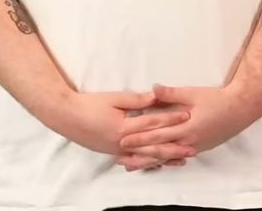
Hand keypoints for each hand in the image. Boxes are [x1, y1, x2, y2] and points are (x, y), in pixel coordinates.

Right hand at [62, 91, 197, 169]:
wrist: (68, 118)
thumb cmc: (89, 105)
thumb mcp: (113, 98)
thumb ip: (135, 100)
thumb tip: (155, 97)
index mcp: (124, 127)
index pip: (153, 123)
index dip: (171, 118)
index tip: (187, 115)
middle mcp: (123, 143)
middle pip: (154, 146)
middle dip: (175, 146)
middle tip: (193, 146)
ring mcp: (119, 151)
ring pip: (147, 157)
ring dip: (166, 158)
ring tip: (182, 159)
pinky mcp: (114, 153)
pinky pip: (136, 160)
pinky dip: (150, 163)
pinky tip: (160, 164)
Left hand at [116, 82, 256, 170]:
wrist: (240, 110)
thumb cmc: (216, 100)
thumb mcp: (193, 93)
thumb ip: (172, 93)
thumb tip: (152, 89)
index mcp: (185, 128)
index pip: (157, 135)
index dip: (139, 138)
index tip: (123, 141)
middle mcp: (188, 142)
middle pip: (159, 151)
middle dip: (139, 155)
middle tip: (121, 158)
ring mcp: (194, 147)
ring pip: (167, 157)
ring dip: (149, 161)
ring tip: (133, 165)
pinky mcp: (198, 147)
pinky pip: (177, 157)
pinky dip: (164, 160)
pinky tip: (156, 163)